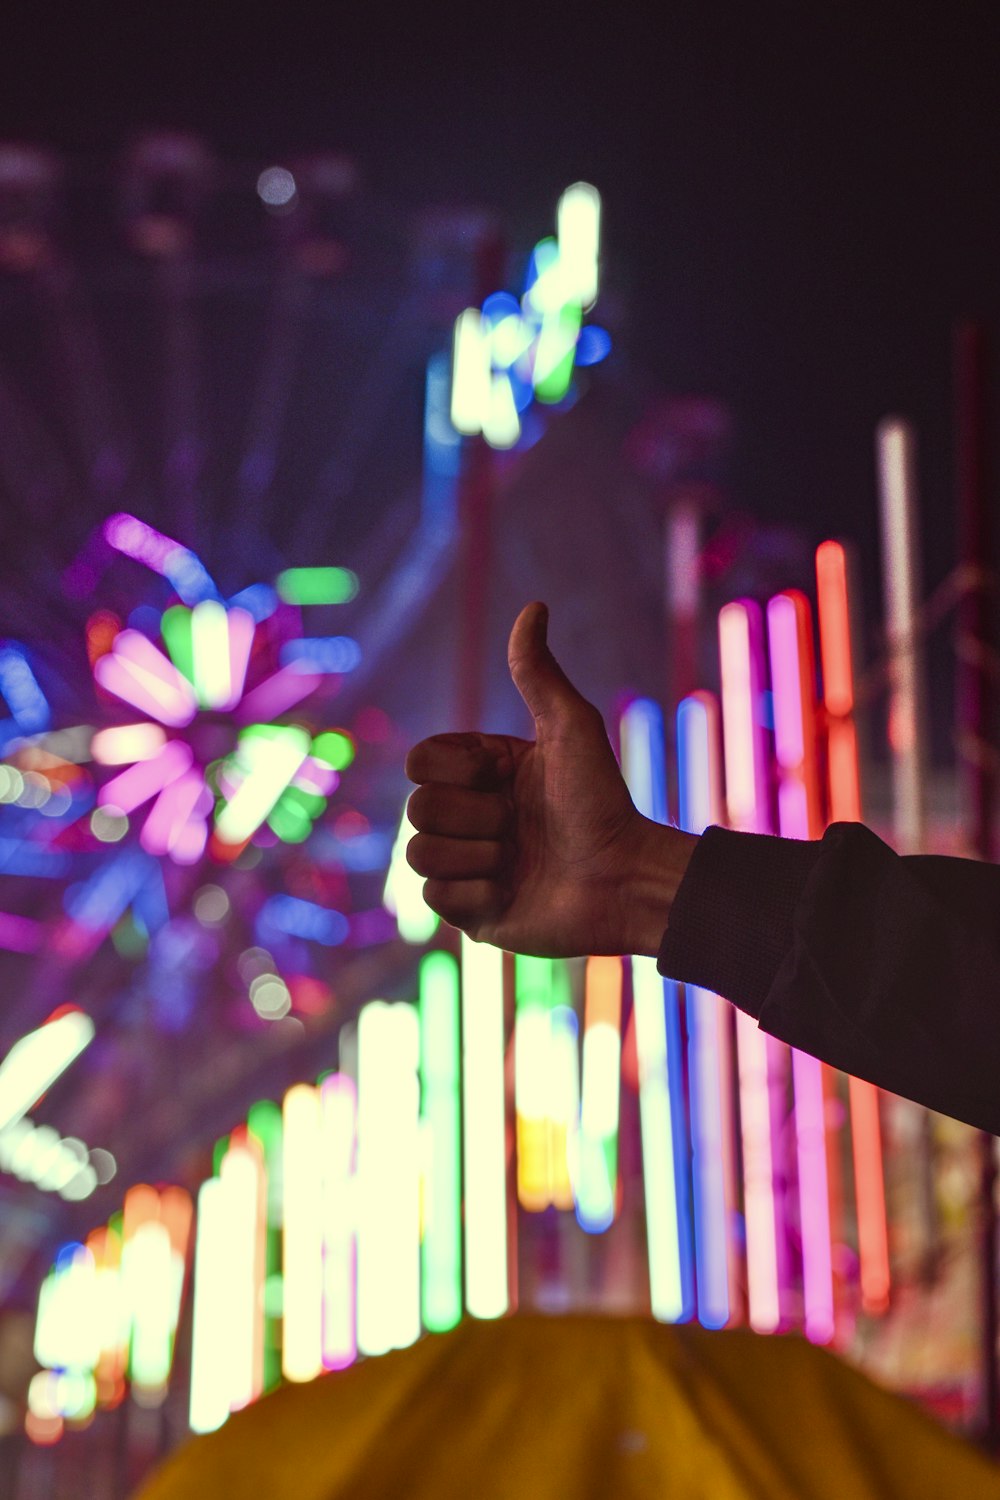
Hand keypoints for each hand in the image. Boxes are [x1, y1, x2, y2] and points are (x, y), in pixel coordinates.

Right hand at [404, 602, 697, 956]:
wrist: (624, 879)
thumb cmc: (603, 803)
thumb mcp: (571, 729)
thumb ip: (538, 673)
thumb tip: (533, 606)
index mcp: (482, 774)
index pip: (420, 761)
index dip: (455, 770)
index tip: (502, 776)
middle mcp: (467, 817)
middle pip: (417, 809)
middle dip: (474, 817)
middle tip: (519, 826)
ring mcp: (465, 864)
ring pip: (418, 854)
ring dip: (476, 856)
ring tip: (518, 860)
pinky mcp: (469, 912)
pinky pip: (436, 898)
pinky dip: (477, 893)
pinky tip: (513, 891)